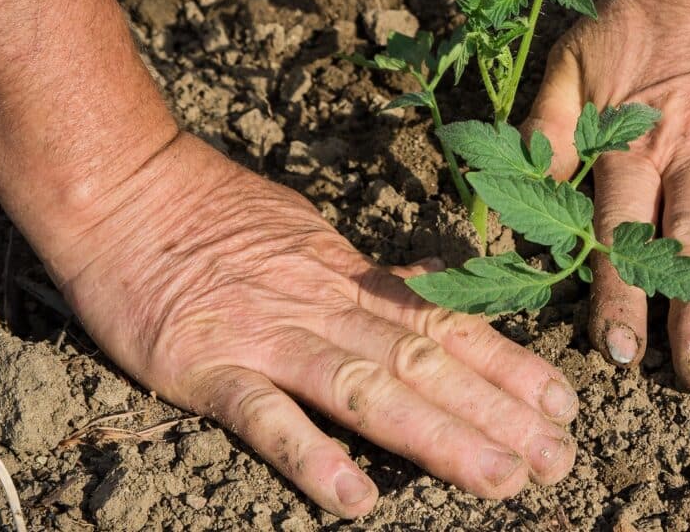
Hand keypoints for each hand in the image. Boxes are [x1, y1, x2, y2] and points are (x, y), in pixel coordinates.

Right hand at [43, 133, 577, 516]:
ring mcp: (268, 336)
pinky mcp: (207, 367)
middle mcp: (324, 307)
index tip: (564, 401)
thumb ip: (367, 275)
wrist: (125, 189)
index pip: (446, 322)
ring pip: (368, 389)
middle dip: (498, 413)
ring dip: (437, 437)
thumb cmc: (215, 212)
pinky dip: (310, 457)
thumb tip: (426, 289)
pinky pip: (265, 417)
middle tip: (559, 459)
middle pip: (426, 362)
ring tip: (496, 480)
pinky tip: (354, 500)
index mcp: (349, 277)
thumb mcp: (310, 233)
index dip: (509, 364)